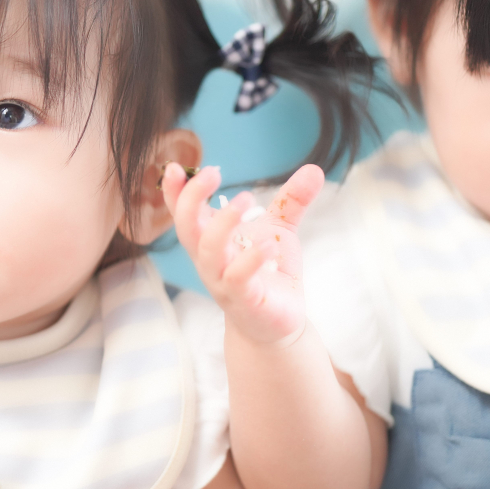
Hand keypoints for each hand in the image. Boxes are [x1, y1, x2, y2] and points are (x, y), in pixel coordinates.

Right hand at [163, 162, 323, 346]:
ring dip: (223, 223)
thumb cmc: (270, 272)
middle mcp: (210, 260)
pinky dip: (251, 258)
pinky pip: (238, 278)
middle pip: (186, 228)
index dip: (174, 192)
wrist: (279, 321)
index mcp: (211, 240)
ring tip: (246, 198)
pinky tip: (270, 245)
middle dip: (192, 198)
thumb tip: (315, 169)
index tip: (175, 167)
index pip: (184, 214)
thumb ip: (291, 201)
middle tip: (214, 172)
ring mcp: (223, 282)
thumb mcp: (280, 230)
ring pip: (208, 251)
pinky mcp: (244, 301)